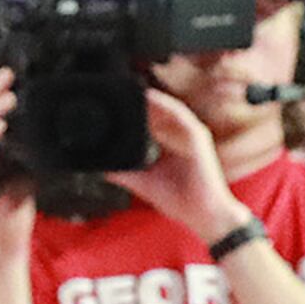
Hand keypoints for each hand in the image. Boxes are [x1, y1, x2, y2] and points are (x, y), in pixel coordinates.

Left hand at [105, 91, 241, 241]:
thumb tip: (101, 167)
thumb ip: (124, 173)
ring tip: (131, 87)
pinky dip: (166, 105)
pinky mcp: (198, 141)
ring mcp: (192, 138)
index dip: (134, 111)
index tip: (113, 102)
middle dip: (140, 101)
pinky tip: (150, 97)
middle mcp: (182, 139)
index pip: (151, 122)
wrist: (204, 216)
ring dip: (151, 98)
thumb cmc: (181, 202)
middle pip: (159, 112)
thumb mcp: (144, 183)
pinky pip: (182, 116)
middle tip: (118, 88)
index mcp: (171, 147)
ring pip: (170, 109)